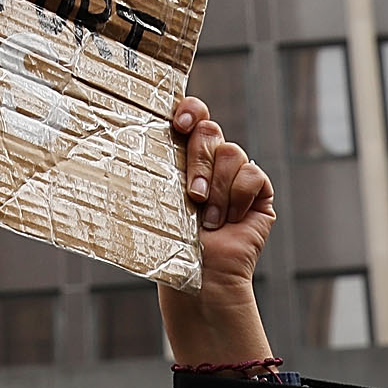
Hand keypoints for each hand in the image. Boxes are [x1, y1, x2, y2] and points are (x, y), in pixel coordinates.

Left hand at [156, 95, 277, 370]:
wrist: (199, 278)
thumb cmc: (171, 243)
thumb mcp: (158, 198)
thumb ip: (159, 166)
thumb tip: (128, 138)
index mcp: (182, 155)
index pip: (191, 114)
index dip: (190, 109)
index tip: (179, 123)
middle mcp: (210, 161)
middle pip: (210, 131)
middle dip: (198, 161)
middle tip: (192, 195)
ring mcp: (236, 176)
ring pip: (231, 152)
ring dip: (217, 189)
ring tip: (208, 220)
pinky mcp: (258, 193)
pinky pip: (252, 175)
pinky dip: (238, 199)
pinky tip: (229, 221)